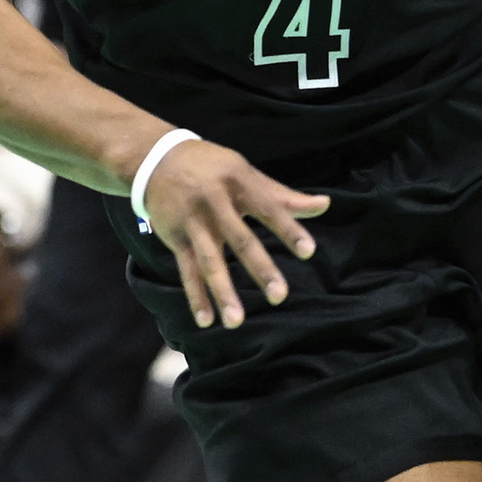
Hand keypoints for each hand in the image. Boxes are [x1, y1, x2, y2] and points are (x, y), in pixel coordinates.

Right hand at [136, 139, 325, 332]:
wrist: (156, 159)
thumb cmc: (213, 168)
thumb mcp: (247, 174)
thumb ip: (284, 197)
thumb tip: (325, 205)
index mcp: (239, 183)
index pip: (269, 209)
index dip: (289, 229)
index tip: (308, 252)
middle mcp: (215, 203)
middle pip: (240, 239)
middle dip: (260, 268)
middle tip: (279, 296)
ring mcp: (193, 222)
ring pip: (210, 261)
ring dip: (222, 292)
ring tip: (236, 322)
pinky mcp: (175, 237)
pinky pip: (186, 271)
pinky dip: (196, 296)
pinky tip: (207, 320)